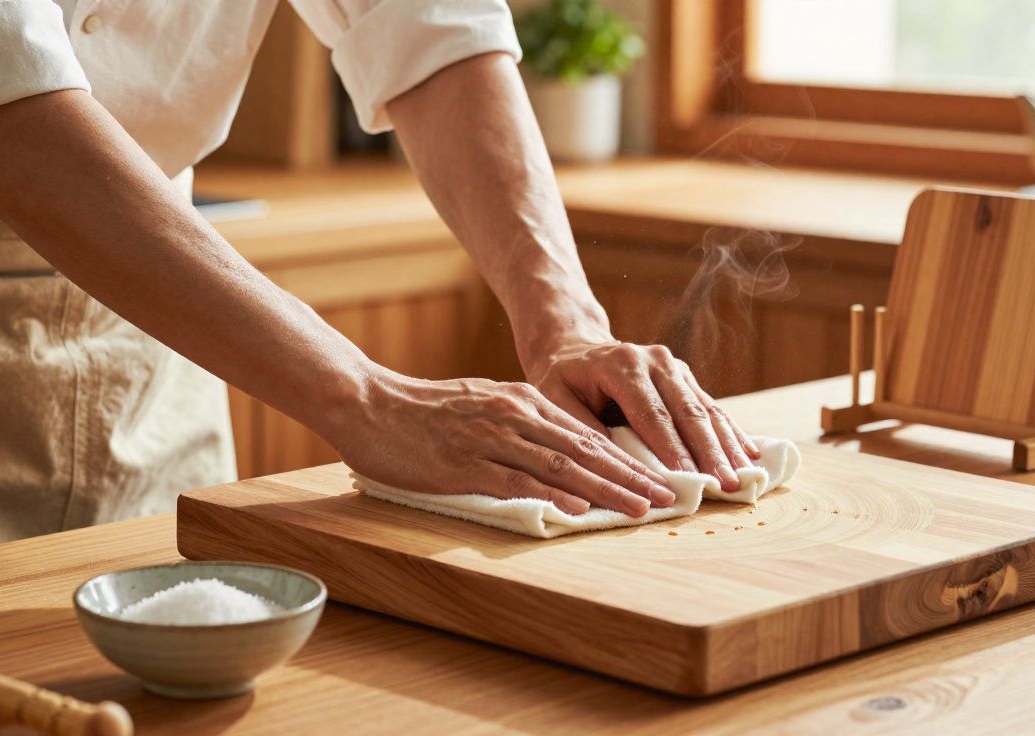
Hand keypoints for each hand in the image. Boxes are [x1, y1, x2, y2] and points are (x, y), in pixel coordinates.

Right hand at [327, 369, 676, 516]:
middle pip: (585, 449)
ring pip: (561, 463)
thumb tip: (559, 455)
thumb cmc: (422, 413)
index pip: (587, 434)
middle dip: (631, 475)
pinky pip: (515, 479)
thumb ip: (519, 427)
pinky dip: (551, 493)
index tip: (659, 480)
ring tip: (639, 506)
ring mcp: (490, 437)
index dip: (627, 460)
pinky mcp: (463, 461)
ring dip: (606, 487)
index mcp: (522, 402)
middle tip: (667, 497)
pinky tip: (578, 508)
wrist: (367, 403)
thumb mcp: (482, 408)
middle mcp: (514, 415)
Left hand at [526, 341, 760, 491]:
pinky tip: (750, 454)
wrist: (575, 348)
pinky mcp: (685, 377)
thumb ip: (582, 428)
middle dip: (710, 452)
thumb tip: (614, 465)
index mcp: (622, 365)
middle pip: (688, 412)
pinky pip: (712, 406)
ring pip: (706, 409)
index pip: (653, 415)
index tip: (688, 481)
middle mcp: (654, 361)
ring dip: (727, 446)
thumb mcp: (555, 399)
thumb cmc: (562, 380)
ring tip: (744, 477)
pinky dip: (731, 432)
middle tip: (728, 484)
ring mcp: (674, 367)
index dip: (673, 450)